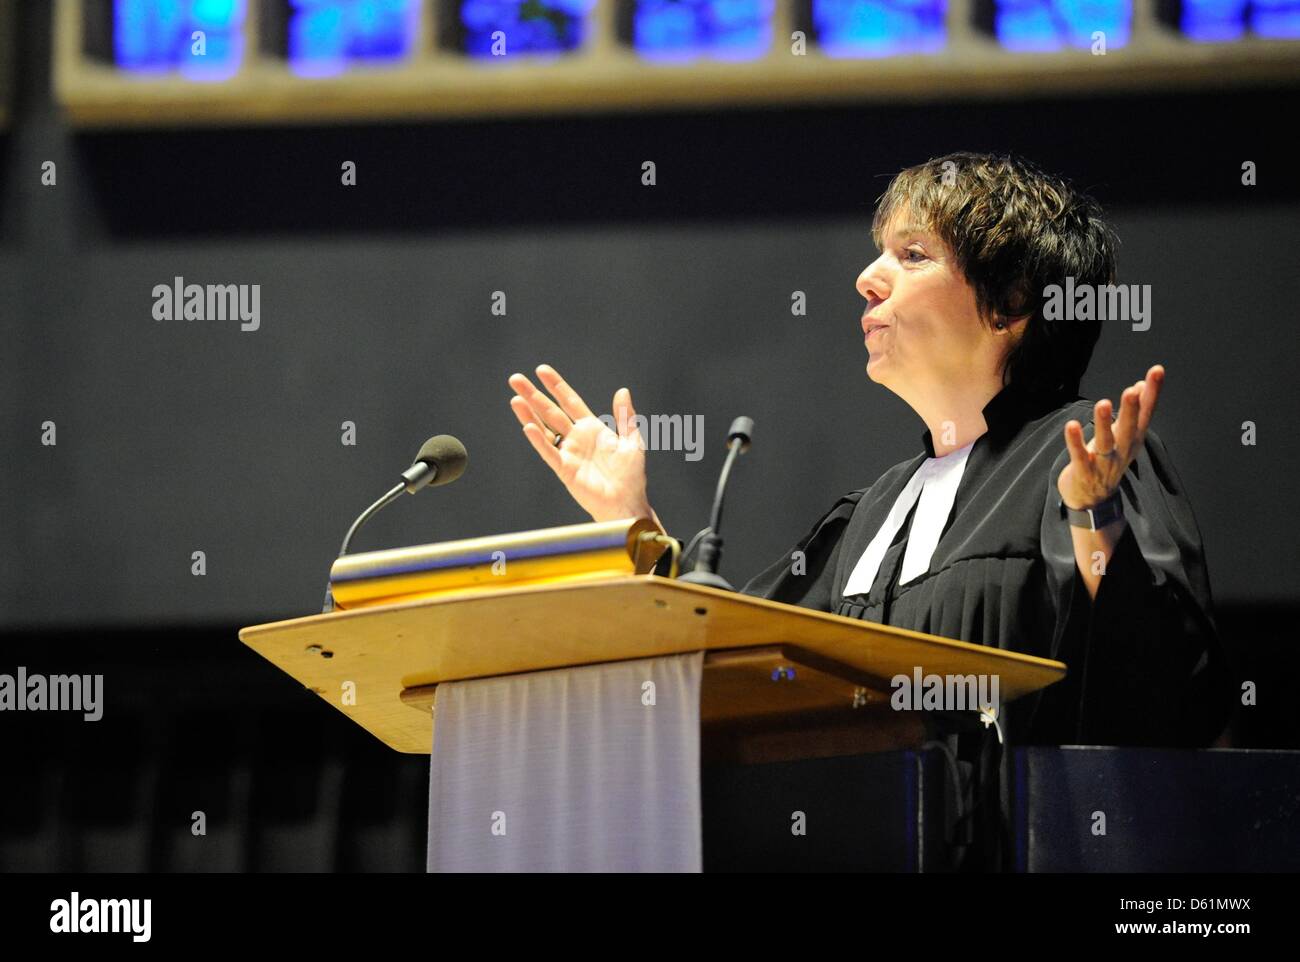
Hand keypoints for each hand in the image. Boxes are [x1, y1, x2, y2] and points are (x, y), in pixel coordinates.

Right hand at [508, 364, 652, 523]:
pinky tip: (527, 426)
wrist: (627, 502)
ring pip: (544, 429)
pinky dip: (538, 440)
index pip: (569, 401)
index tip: (541, 370)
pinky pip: (549, 452)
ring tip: (514, 398)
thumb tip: (622, 391)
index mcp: (591, 428)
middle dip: (533, 395)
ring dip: (529, 414)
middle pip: (550, 411)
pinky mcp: (564, 469)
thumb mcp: (632, 441)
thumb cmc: (631, 475)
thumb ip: (625, 416)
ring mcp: (568, 452)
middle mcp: (576, 438)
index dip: (556, 385)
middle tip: (515, 378)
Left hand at [1057, 364, 1163, 510]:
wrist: (1092, 502)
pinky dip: (1075, 442)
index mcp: (1133, 440)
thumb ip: (1133, 413)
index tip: (1157, 371)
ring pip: (1106, 442)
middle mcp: (1122, 451)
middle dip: (1132, 409)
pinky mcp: (1083, 472)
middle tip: (1133, 389)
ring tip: (1104, 403)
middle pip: (1129, 428)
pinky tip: (1071, 425)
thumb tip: (1140, 385)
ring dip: (1104, 423)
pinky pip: (1080, 455)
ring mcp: (1103, 463)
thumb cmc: (1107, 462)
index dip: (1152, 393)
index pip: (1146, 414)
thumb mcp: (1123, 437)